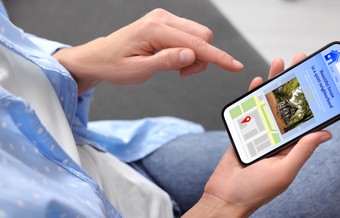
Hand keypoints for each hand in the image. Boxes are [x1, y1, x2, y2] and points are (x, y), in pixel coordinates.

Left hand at [53, 9, 243, 93]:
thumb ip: (166, 62)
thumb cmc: (115, 65)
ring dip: (195, 55)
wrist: (101, 57)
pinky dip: (188, 50)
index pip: (196, 43)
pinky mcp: (165, 23)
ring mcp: (164, 19)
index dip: (218, 57)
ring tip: (175, 67)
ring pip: (198, 36)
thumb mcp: (139, 71)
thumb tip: (192, 55)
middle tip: (182, 73)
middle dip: (202, 58)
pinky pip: (189, 35)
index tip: (235, 65)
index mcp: (155, 30)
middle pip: (203, 35)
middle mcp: (162, 19)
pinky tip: (172, 58)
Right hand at [203, 53, 331, 214]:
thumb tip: (325, 133)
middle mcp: (278, 138)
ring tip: (279, 64)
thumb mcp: (284, 172)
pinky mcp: (244, 132)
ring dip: (274, 84)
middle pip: (288, 106)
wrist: (225, 197)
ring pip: (269, 104)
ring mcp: (260, 133)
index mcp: (291, 148)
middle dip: (293, 84)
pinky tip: (257, 82)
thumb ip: (301, 151)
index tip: (316, 80)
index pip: (306, 120)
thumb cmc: (255, 191)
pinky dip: (253, 96)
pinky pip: (250, 110)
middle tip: (299, 61)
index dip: (312, 99)